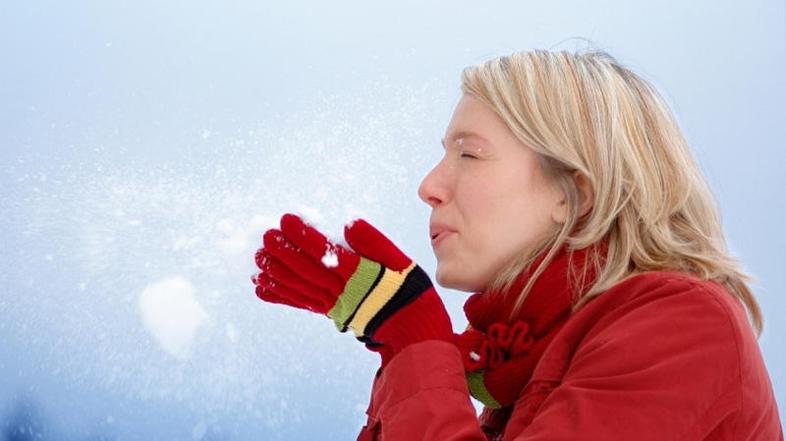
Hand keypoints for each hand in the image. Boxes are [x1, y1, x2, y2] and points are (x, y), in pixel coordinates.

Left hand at [253, 213, 452, 366]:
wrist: (412, 329)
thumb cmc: (407, 289)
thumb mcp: (400, 261)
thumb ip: (375, 242)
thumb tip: (349, 224)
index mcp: (360, 275)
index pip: (326, 253)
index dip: (304, 236)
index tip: (286, 220)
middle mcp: (342, 291)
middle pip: (307, 270)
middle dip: (284, 252)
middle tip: (265, 236)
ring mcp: (334, 304)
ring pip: (300, 287)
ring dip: (277, 273)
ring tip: (259, 259)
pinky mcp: (330, 312)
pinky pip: (301, 303)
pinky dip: (280, 295)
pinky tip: (261, 287)